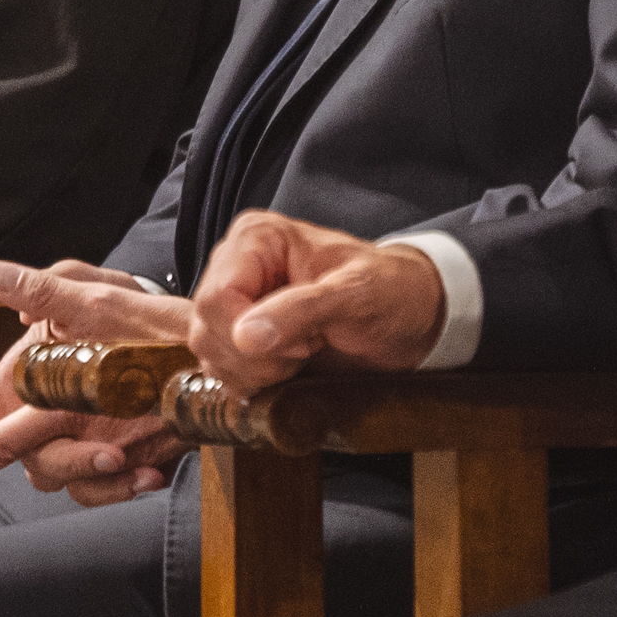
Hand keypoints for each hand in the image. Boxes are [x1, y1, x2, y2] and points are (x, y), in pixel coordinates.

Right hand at [0, 262, 193, 511]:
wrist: (208, 354)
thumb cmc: (146, 319)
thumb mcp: (98, 299)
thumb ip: (45, 290)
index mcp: (34, 378)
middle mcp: (52, 414)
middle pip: (5, 453)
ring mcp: (86, 439)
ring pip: (59, 476)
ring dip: (85, 472)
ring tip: (119, 454)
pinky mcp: (123, 458)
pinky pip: (106, 489)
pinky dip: (125, 486)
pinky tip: (152, 470)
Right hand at [185, 215, 446, 396]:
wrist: (411, 318)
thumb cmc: (391, 292)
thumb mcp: (355, 294)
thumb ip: (300, 310)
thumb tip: (245, 336)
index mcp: (255, 239)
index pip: (215, 300)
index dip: (250, 334)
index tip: (304, 342)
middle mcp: (236, 265)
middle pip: (205, 329)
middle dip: (254, 358)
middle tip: (305, 352)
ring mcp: (235, 301)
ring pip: (207, 353)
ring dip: (255, 372)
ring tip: (300, 357)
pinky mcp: (240, 333)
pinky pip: (215, 361)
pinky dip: (244, 377)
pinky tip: (280, 368)